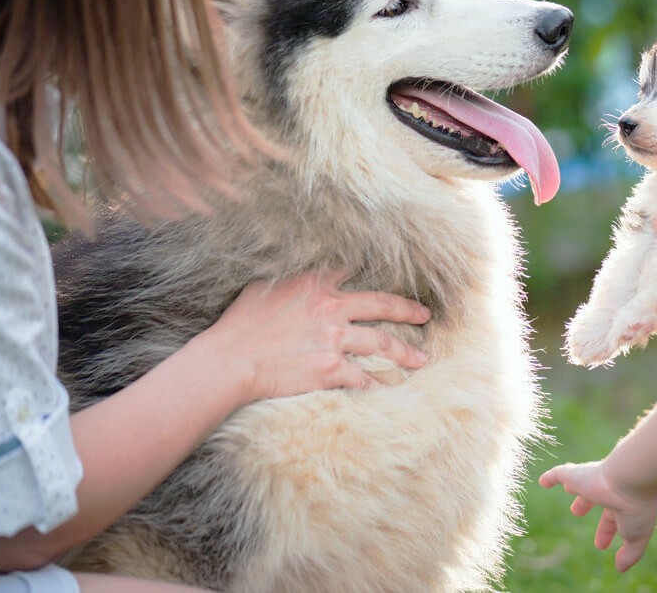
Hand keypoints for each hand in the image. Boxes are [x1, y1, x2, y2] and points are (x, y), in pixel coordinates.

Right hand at [206, 269, 430, 400]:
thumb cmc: (240, 324)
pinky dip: (376, 385)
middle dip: (407, 310)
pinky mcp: (330, 368)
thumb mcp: (263, 286)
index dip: (373, 267)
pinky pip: (362, 378)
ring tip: (421, 359)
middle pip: (382, 304)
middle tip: (425, 315)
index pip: (352, 269)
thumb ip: (289, 279)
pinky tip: (387, 389)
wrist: (231, 360)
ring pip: (381, 343)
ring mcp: (334, 339)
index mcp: (315, 283)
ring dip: (405, 353)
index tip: (391, 271)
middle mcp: (331, 308)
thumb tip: (295, 270)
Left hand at [539, 461, 656, 572]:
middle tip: (576, 511)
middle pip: (594, 499)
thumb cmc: (635, 508)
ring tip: (568, 488)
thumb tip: (621, 568)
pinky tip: (543, 481)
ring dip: (573, 485)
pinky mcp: (577, 475)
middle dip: (585, 505)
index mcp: (622, 505)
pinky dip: (551, 477)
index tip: (600, 545)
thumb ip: (629, 554)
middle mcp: (607, 492)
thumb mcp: (636, 537)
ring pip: (580, 483)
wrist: (631, 477)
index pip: (611, 520)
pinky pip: (560, 474)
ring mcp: (591, 482)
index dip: (606, 532)